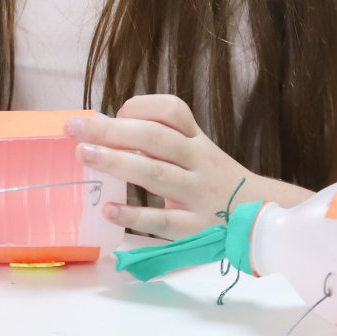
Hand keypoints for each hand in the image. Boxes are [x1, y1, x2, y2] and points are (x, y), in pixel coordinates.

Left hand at [66, 94, 256, 239]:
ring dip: (117, 163)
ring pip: (157, 174)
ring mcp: (198, 195)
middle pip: (156, 138)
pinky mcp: (196, 228)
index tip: (115, 113)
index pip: (172, 110)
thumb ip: (161, 143)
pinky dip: (134, 216)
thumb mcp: (197, 154)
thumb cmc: (214, 181)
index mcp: (197, 140)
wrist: (260, 218)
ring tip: (83, 155)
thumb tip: (105, 132)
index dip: (140, 107)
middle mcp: (199, 162)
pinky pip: (163, 222)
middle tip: (76, 128)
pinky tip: (109, 210)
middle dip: (112, 131)